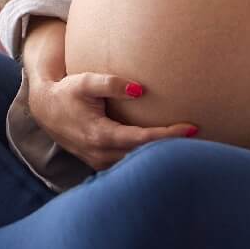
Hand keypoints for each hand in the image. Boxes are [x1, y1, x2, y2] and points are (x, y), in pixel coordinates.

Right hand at [28, 72, 198, 171]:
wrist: (45, 109)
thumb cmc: (67, 93)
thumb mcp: (85, 82)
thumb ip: (112, 83)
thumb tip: (141, 89)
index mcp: (100, 134)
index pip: (142, 139)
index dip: (168, 135)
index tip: (192, 128)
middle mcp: (101, 154)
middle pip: (145, 157)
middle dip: (173, 151)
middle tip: (205, 141)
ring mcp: (100, 162)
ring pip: (138, 165)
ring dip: (162, 157)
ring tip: (192, 148)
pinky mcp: (101, 163)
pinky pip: (129, 166)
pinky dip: (148, 160)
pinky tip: (167, 153)